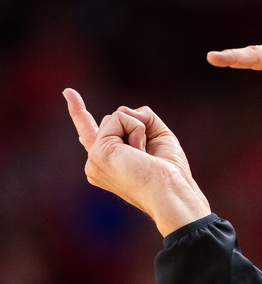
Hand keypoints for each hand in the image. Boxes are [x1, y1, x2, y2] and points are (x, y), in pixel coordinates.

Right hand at [64, 89, 210, 236]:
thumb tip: (123, 110)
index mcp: (109, 161)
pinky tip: (140, 152)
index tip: (68, 92)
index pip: (89, 133)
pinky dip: (137, 129)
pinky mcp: (98, 152)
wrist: (171, 191)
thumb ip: (141, 117)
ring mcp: (94, 158)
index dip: (78, 112)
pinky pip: (119, 117)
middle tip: (149, 156)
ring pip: (116, 117)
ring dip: (138, 130)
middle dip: (138, 127)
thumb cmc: (170, 171)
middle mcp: (97, 162)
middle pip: (113, 119)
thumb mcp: (159, 135)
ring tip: (144, 155)